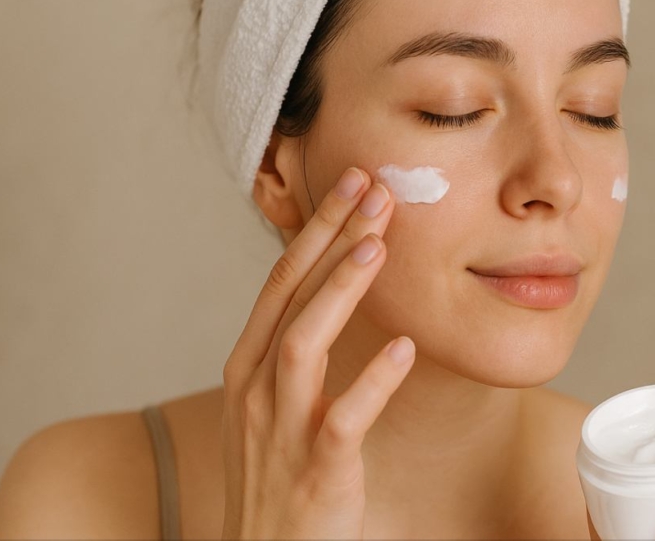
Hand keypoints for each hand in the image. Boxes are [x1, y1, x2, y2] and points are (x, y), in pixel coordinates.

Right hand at [219, 167, 413, 539]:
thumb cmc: (276, 470)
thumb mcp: (272, 400)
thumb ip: (296, 346)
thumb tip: (332, 286)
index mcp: (249, 364)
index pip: (280, 280)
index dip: (316, 229)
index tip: (352, 184)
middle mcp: (256, 387)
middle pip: (290, 294)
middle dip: (331, 237)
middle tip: (372, 188)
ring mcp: (280, 427)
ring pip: (304, 343)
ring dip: (340, 290)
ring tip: (378, 246)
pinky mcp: (315, 467)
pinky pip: (344, 417)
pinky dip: (373, 381)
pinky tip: (406, 349)